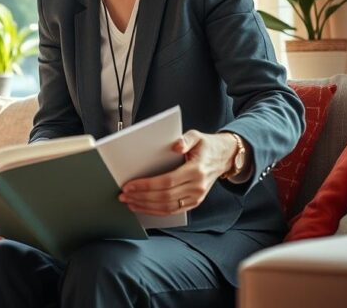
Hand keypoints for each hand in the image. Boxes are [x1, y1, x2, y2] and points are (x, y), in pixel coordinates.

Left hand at [118, 130, 236, 215]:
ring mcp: (196, 197)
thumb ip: (186, 139)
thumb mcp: (198, 136)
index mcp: (196, 170)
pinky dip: (156, 211)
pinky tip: (142, 207)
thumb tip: (176, 145)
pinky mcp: (194, 202)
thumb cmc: (206, 146)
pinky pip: (173, 211)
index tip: (129, 185)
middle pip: (164, 197)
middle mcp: (197, 187)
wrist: (223, 158)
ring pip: (167, 207)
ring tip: (129, 202)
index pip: (166, 181)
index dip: (146, 185)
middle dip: (141, 197)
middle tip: (123, 195)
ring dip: (146, 206)